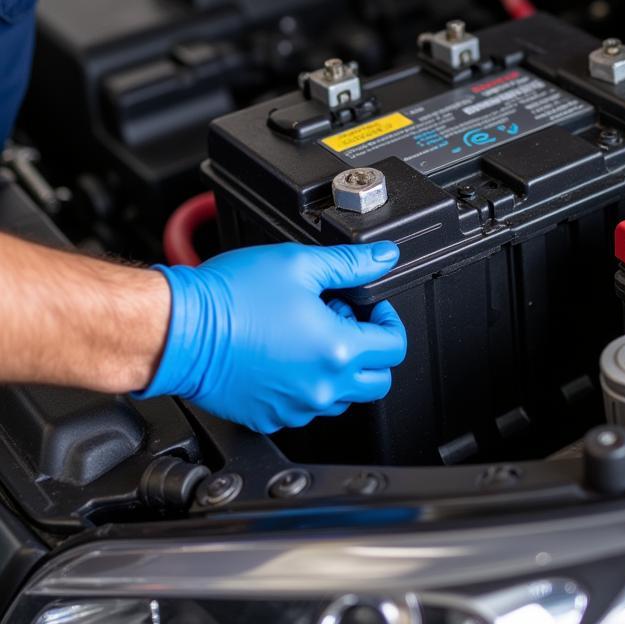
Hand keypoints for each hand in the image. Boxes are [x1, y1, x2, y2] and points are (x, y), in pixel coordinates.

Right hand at [137, 242, 405, 432]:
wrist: (178, 330)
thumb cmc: (229, 298)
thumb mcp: (300, 265)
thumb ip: (351, 264)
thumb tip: (384, 259)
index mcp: (336, 351)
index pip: (394, 348)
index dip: (387, 320)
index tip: (368, 307)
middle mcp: (320, 387)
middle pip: (377, 381)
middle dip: (370, 350)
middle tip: (343, 321)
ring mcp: (294, 408)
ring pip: (341, 398)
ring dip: (338, 369)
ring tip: (309, 334)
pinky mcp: (268, 417)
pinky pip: (304, 408)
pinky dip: (305, 385)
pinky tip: (285, 354)